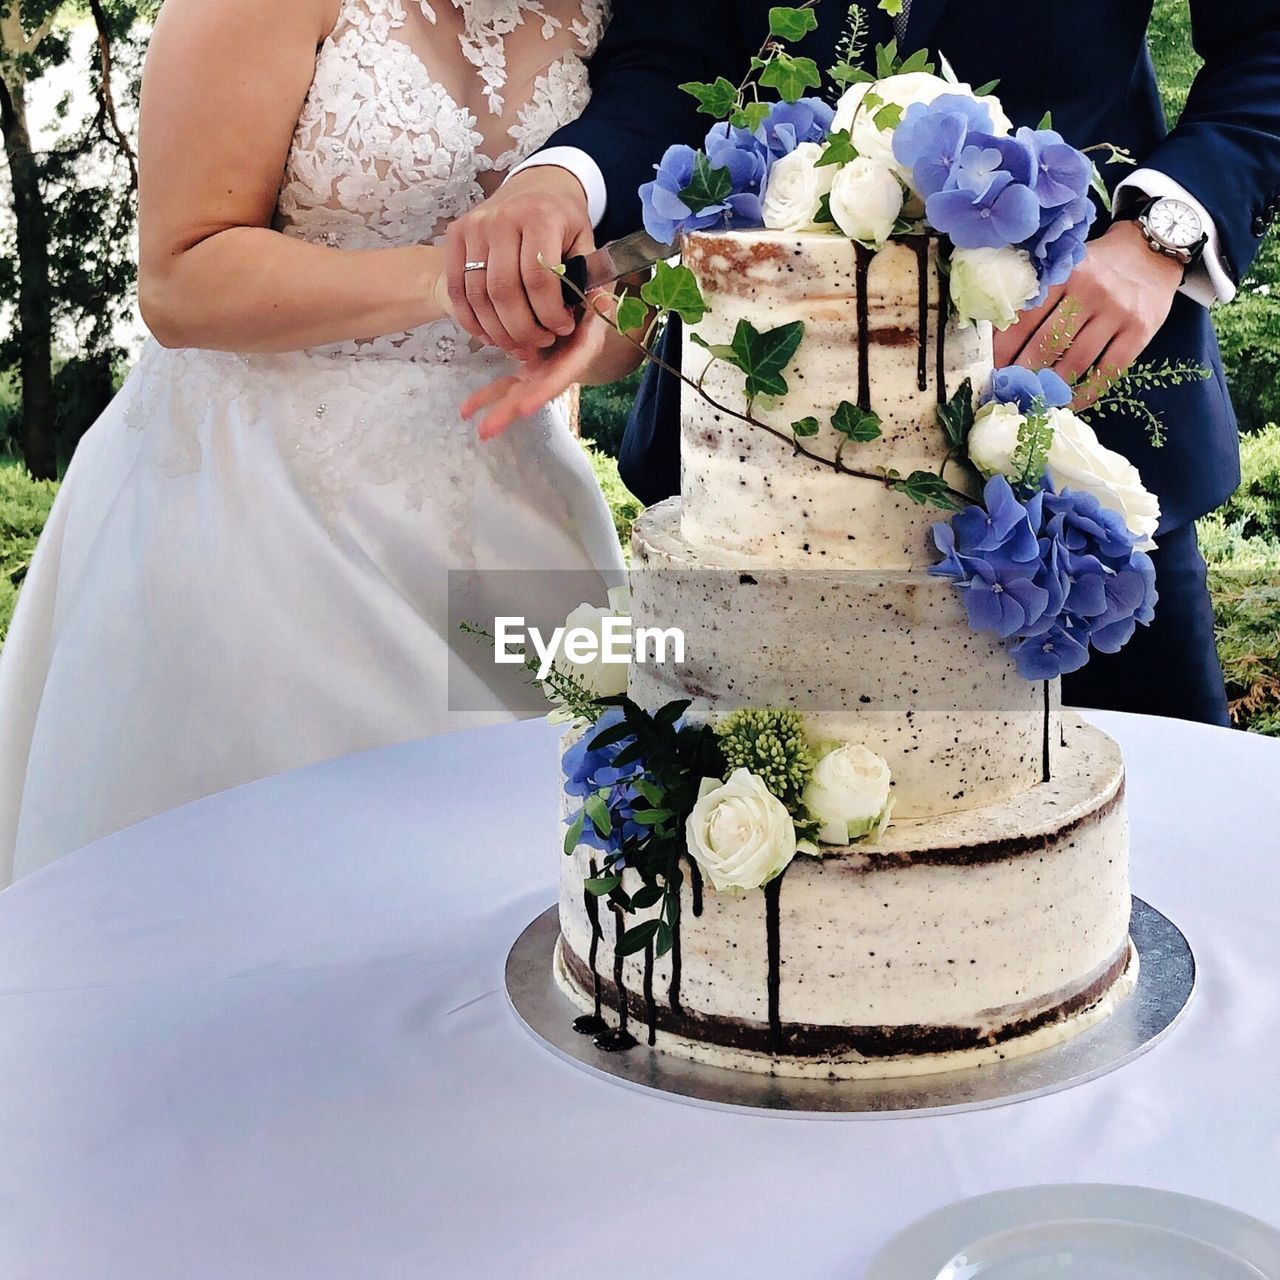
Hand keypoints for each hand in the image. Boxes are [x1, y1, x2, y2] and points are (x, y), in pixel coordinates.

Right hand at [444, 166, 594, 359]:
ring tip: (518, 345)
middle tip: (539, 343)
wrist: (532, 187)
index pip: (539, 278)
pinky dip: (471, 320)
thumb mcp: (584, 240)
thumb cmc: (561, 221)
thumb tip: (596, 312)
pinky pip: (458, 290)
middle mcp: (502, 219)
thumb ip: (588, 276)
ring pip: (479, 295)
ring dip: (498, 330)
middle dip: (523, 329)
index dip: (550, 313)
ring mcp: (474, 227)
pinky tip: (490, 335)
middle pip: (504, 291)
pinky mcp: (455, 236)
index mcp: (540, 217)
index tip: (562, 328)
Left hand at [461, 291, 619, 440]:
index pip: (566, 372)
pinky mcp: (530, 367)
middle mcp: (564, 365)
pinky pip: (507, 383)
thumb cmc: (592, 291)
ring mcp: (545, 369)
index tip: (525, 407)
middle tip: (487, 430)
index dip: (546, 389)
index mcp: (584, 347)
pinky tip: (466, 410)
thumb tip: (604, 302)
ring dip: (495, 409)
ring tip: (471, 423)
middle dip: (510, 410)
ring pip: (519, 392)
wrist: (584, 295)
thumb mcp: (599, 292)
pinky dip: (487, 396)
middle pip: (537, 390)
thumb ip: (599, 301)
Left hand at [993, 220, 1183, 404]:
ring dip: (1051, 388)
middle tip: (1008, 393)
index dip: (1004, 349)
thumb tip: (1001, 336)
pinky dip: (1087, 393)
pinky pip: (1108, 371)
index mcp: (1065, 275)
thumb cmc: (1100, 265)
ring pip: (1075, 362)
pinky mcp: (1139, 331)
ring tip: (1034, 402)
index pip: (1026, 319)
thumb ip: (1041, 295)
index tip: (991, 370)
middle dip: (1023, 374)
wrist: (1154, 250)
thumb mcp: (1068, 267)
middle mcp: (1090, 292)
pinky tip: (1070, 404)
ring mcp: (1116, 313)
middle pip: (1047, 345)